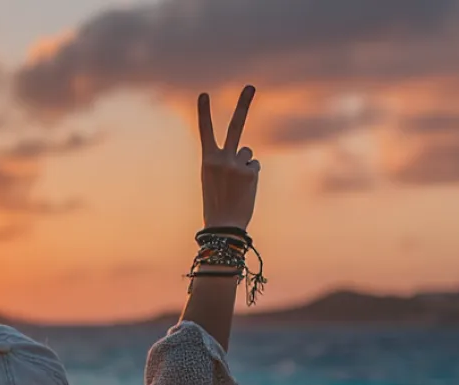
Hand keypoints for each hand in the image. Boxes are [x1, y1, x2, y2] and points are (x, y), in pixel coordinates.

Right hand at [198, 85, 258, 229]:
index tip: (203, 93)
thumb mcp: (213, 179)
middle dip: (244, 104)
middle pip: (235, 126)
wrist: (224, 225)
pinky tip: (244, 188)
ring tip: (237, 184)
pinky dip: (251, 175)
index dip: (204, 112)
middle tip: (250, 86)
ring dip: (245, 164)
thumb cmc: (216, 202)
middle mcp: (221, 159)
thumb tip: (247, 152)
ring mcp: (237, 164)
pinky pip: (254, 165)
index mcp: (207, 160)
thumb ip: (225, 161)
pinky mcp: (250, 172)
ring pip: (248, 153)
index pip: (205, 132)